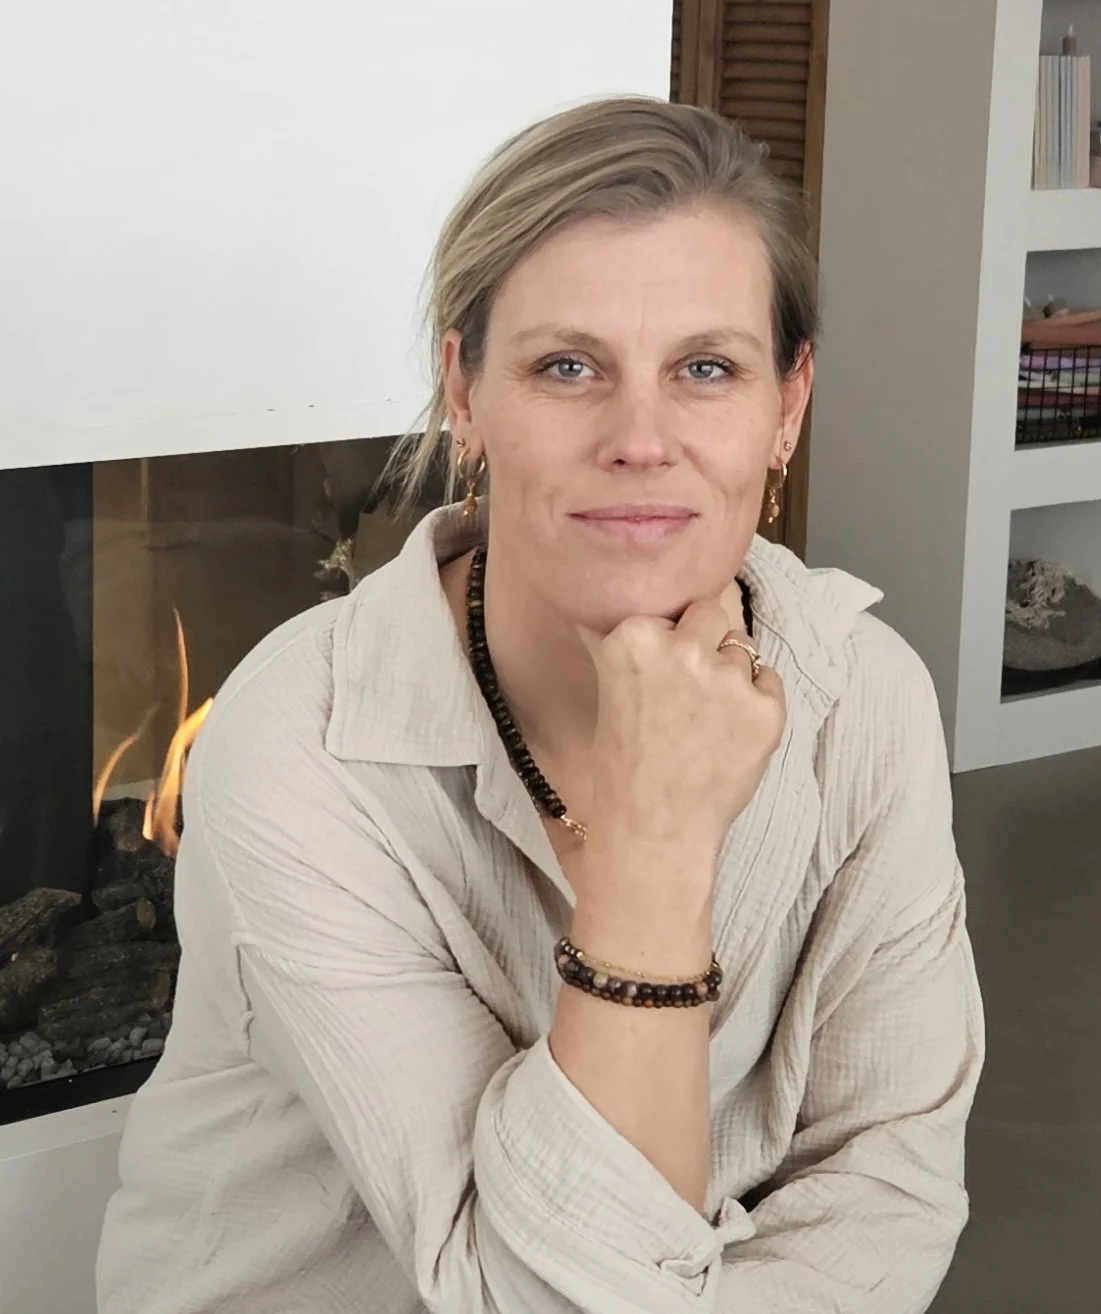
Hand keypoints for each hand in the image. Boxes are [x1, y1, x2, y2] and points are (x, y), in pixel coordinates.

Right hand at [578, 583, 785, 876]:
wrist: (654, 829)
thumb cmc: (624, 764)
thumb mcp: (607, 688)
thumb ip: (615, 640)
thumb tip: (604, 600)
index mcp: (634, 637)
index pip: (668, 607)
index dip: (667, 638)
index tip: (657, 670)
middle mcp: (683, 650)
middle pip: (710, 611)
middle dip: (702, 640)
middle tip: (686, 688)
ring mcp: (729, 679)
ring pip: (741, 647)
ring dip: (729, 673)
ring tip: (705, 720)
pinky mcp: (766, 709)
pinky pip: (769, 681)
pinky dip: (755, 703)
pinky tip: (727, 735)